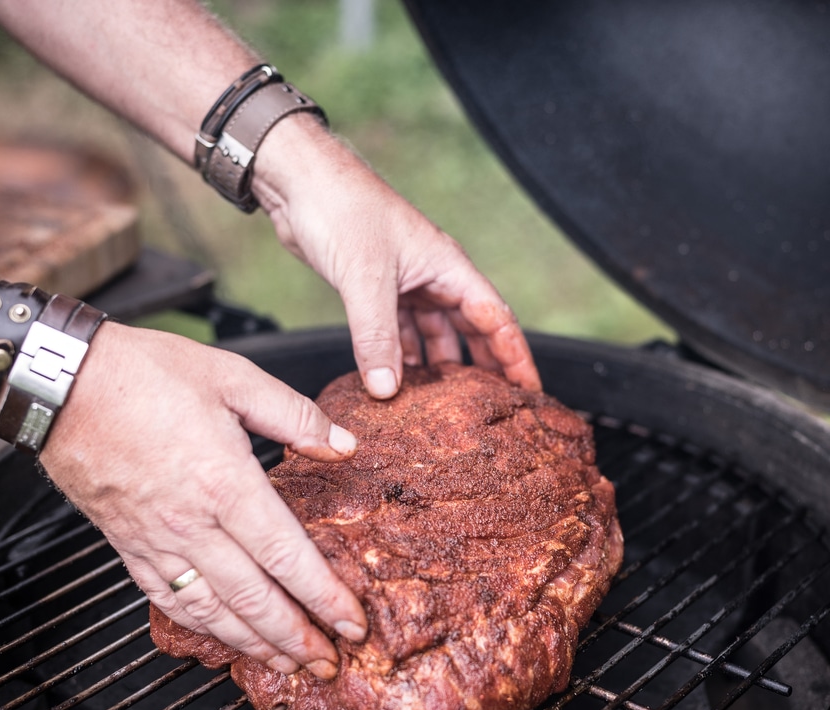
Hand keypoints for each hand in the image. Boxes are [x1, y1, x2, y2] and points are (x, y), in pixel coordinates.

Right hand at [39, 323, 368, 678]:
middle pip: (254, 599)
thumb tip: (344, 443)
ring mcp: (156, 540)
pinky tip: (223, 636)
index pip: (287, 558)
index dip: (323, 597)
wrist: (59, 384)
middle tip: (328, 665)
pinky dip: (201, 626)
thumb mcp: (233, 377)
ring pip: (212, 610)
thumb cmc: (143, 374)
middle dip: (297, 639)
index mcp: (226, 483)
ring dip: (254, 644)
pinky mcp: (127, 544)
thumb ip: (295, 415)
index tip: (351, 624)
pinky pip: (168, 599)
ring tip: (287, 665)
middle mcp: (192, 524)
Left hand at [252, 118, 542, 398]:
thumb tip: (387, 389)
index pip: (496, 319)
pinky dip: (401, 358)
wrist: (299, 182)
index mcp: (448, 267)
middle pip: (471, 331)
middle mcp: (433, 276)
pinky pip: (399, 333)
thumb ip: (378, 336)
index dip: (515, 356)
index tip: (530, 391)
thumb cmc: (341, 207)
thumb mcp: (365, 278)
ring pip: (434, 335)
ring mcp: (405, 284)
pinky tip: (397, 383)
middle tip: (496, 408)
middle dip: (484, 369)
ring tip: (446, 408)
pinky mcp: (376, 291)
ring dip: (438, 369)